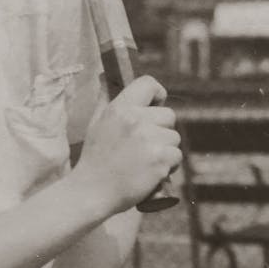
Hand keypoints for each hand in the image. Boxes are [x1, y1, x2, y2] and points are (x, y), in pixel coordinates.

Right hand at [77, 76, 179, 214]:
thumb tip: (105, 75)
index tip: (155, 106)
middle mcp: (136, 120)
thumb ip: (105, 98)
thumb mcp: (96, 122)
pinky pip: (176, 156)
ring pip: (174, 138)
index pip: (148, 83)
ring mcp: (149, 140)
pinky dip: (168, 166)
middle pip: (169, 115)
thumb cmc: (95, 158)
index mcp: (120, 108)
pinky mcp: (160, 159)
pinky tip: (150, 172)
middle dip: (162, 130)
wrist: (92, 191)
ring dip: (165, 150)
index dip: (157, 94)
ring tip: (144, 162)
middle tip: (143, 146)